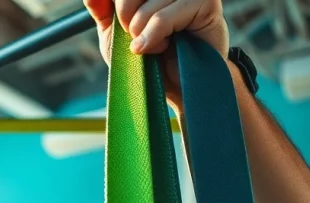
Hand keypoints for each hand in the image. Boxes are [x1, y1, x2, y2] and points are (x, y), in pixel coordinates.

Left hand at [84, 0, 229, 102]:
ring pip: (148, 6)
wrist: (177, 87)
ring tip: (157, 46)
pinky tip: (165, 47)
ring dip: (143, 33)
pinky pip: (164, 18)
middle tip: (140, 39)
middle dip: (127, 20)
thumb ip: (103, 11)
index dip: (120, 9)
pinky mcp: (206, 3)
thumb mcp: (116, 36)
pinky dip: (157, 37)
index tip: (127, 28)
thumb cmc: (150, 61)